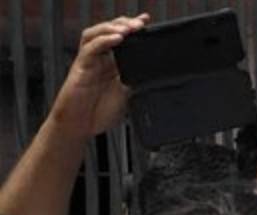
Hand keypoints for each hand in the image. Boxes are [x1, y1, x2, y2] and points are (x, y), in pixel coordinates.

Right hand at [50, 14, 148, 139]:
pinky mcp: (80, 67)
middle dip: (125, 23)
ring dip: (113, 27)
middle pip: (109, 31)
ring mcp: (89, 61)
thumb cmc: (99, 113)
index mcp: (112, 64)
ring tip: (129, 28)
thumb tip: (153, 73)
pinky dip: (103, 41)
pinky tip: (116, 39)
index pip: (122, 39)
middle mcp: (100, 59)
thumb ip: (136, 82)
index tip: (148, 23)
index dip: (134, 29)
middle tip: (141, 23)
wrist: (79, 127)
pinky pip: (90, 49)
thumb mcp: (127, 96)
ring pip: (96, 33)